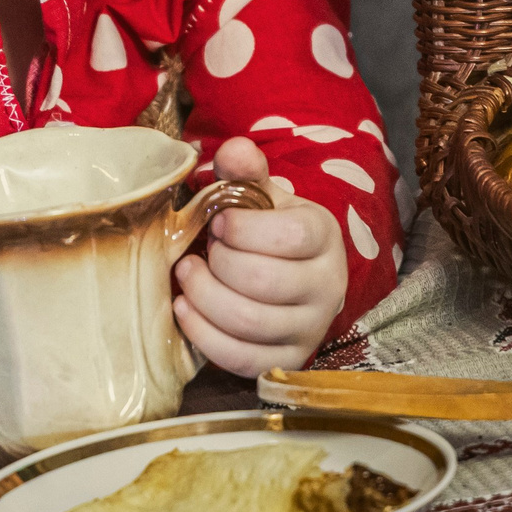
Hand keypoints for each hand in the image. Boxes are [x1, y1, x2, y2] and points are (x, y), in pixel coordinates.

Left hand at [173, 137, 347, 376]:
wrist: (290, 276)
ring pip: (249, 322)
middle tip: (202, 250)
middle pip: (263, 281)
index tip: (218, 222)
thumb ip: (246, 171)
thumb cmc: (268, 231)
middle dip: (218, 262)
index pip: (291, 235)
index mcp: (324, 237)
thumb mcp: (262, 196)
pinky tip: (185, 308)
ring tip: (186, 274)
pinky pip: (241, 359)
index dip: (243, 228)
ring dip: (203, 296)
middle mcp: (327, 286)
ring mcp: (310, 329)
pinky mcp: (287, 361)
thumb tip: (233, 150)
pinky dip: (203, 334)